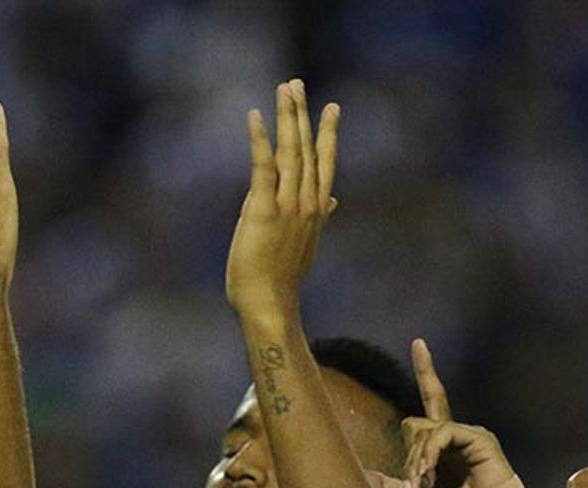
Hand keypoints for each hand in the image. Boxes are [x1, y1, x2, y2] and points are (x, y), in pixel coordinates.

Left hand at [225, 80, 338, 317]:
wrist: (268, 304)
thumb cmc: (280, 279)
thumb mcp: (302, 244)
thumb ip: (316, 217)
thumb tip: (331, 202)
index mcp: (316, 210)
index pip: (325, 164)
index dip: (328, 134)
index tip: (332, 107)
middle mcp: (306, 203)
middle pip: (307, 149)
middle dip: (303, 114)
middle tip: (297, 84)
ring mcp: (287, 206)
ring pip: (291, 151)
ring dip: (287, 117)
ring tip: (284, 89)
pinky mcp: (264, 210)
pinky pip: (263, 167)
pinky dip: (260, 140)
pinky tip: (256, 116)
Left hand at [373, 340, 555, 487]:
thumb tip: (363, 473)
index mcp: (445, 449)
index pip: (431, 403)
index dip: (427, 372)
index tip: (419, 343)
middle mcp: (458, 437)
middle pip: (414, 424)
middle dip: (407, 458)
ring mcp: (471, 436)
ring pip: (424, 430)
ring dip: (416, 462)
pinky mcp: (482, 439)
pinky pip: (442, 433)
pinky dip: (429, 456)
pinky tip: (430, 479)